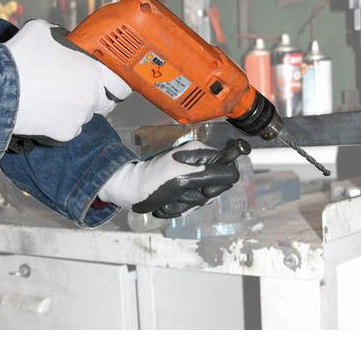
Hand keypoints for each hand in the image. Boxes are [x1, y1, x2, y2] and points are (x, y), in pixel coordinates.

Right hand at [4, 19, 131, 141]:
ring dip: (76, 108)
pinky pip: (71, 128)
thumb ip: (63, 36)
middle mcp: (91, 96)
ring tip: (53, 98)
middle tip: (78, 90)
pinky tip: (47, 111)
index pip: (122, 84)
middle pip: (105, 102)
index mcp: (92, 71)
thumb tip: (65, 40)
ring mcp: (80, 117)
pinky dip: (63, 122)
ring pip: (86, 115)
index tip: (114, 85)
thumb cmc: (19, 60)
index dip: (118, 84)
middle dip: (95, 97)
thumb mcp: (42, 31)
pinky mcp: (66, 133)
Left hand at [98, 141, 240, 217]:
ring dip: (184, 204)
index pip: (228, 167)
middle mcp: (196, 164)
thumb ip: (210, 174)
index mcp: (198, 153)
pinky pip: (189, 206)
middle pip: (215, 187)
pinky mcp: (181, 192)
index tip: (204, 187)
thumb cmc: (151, 182)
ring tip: (168, 198)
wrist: (127, 191)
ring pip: (201, 200)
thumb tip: (234, 174)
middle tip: (180, 192)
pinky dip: (176, 209)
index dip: (220, 181)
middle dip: (198, 196)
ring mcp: (188, 179)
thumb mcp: (183, 177)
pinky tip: (164, 204)